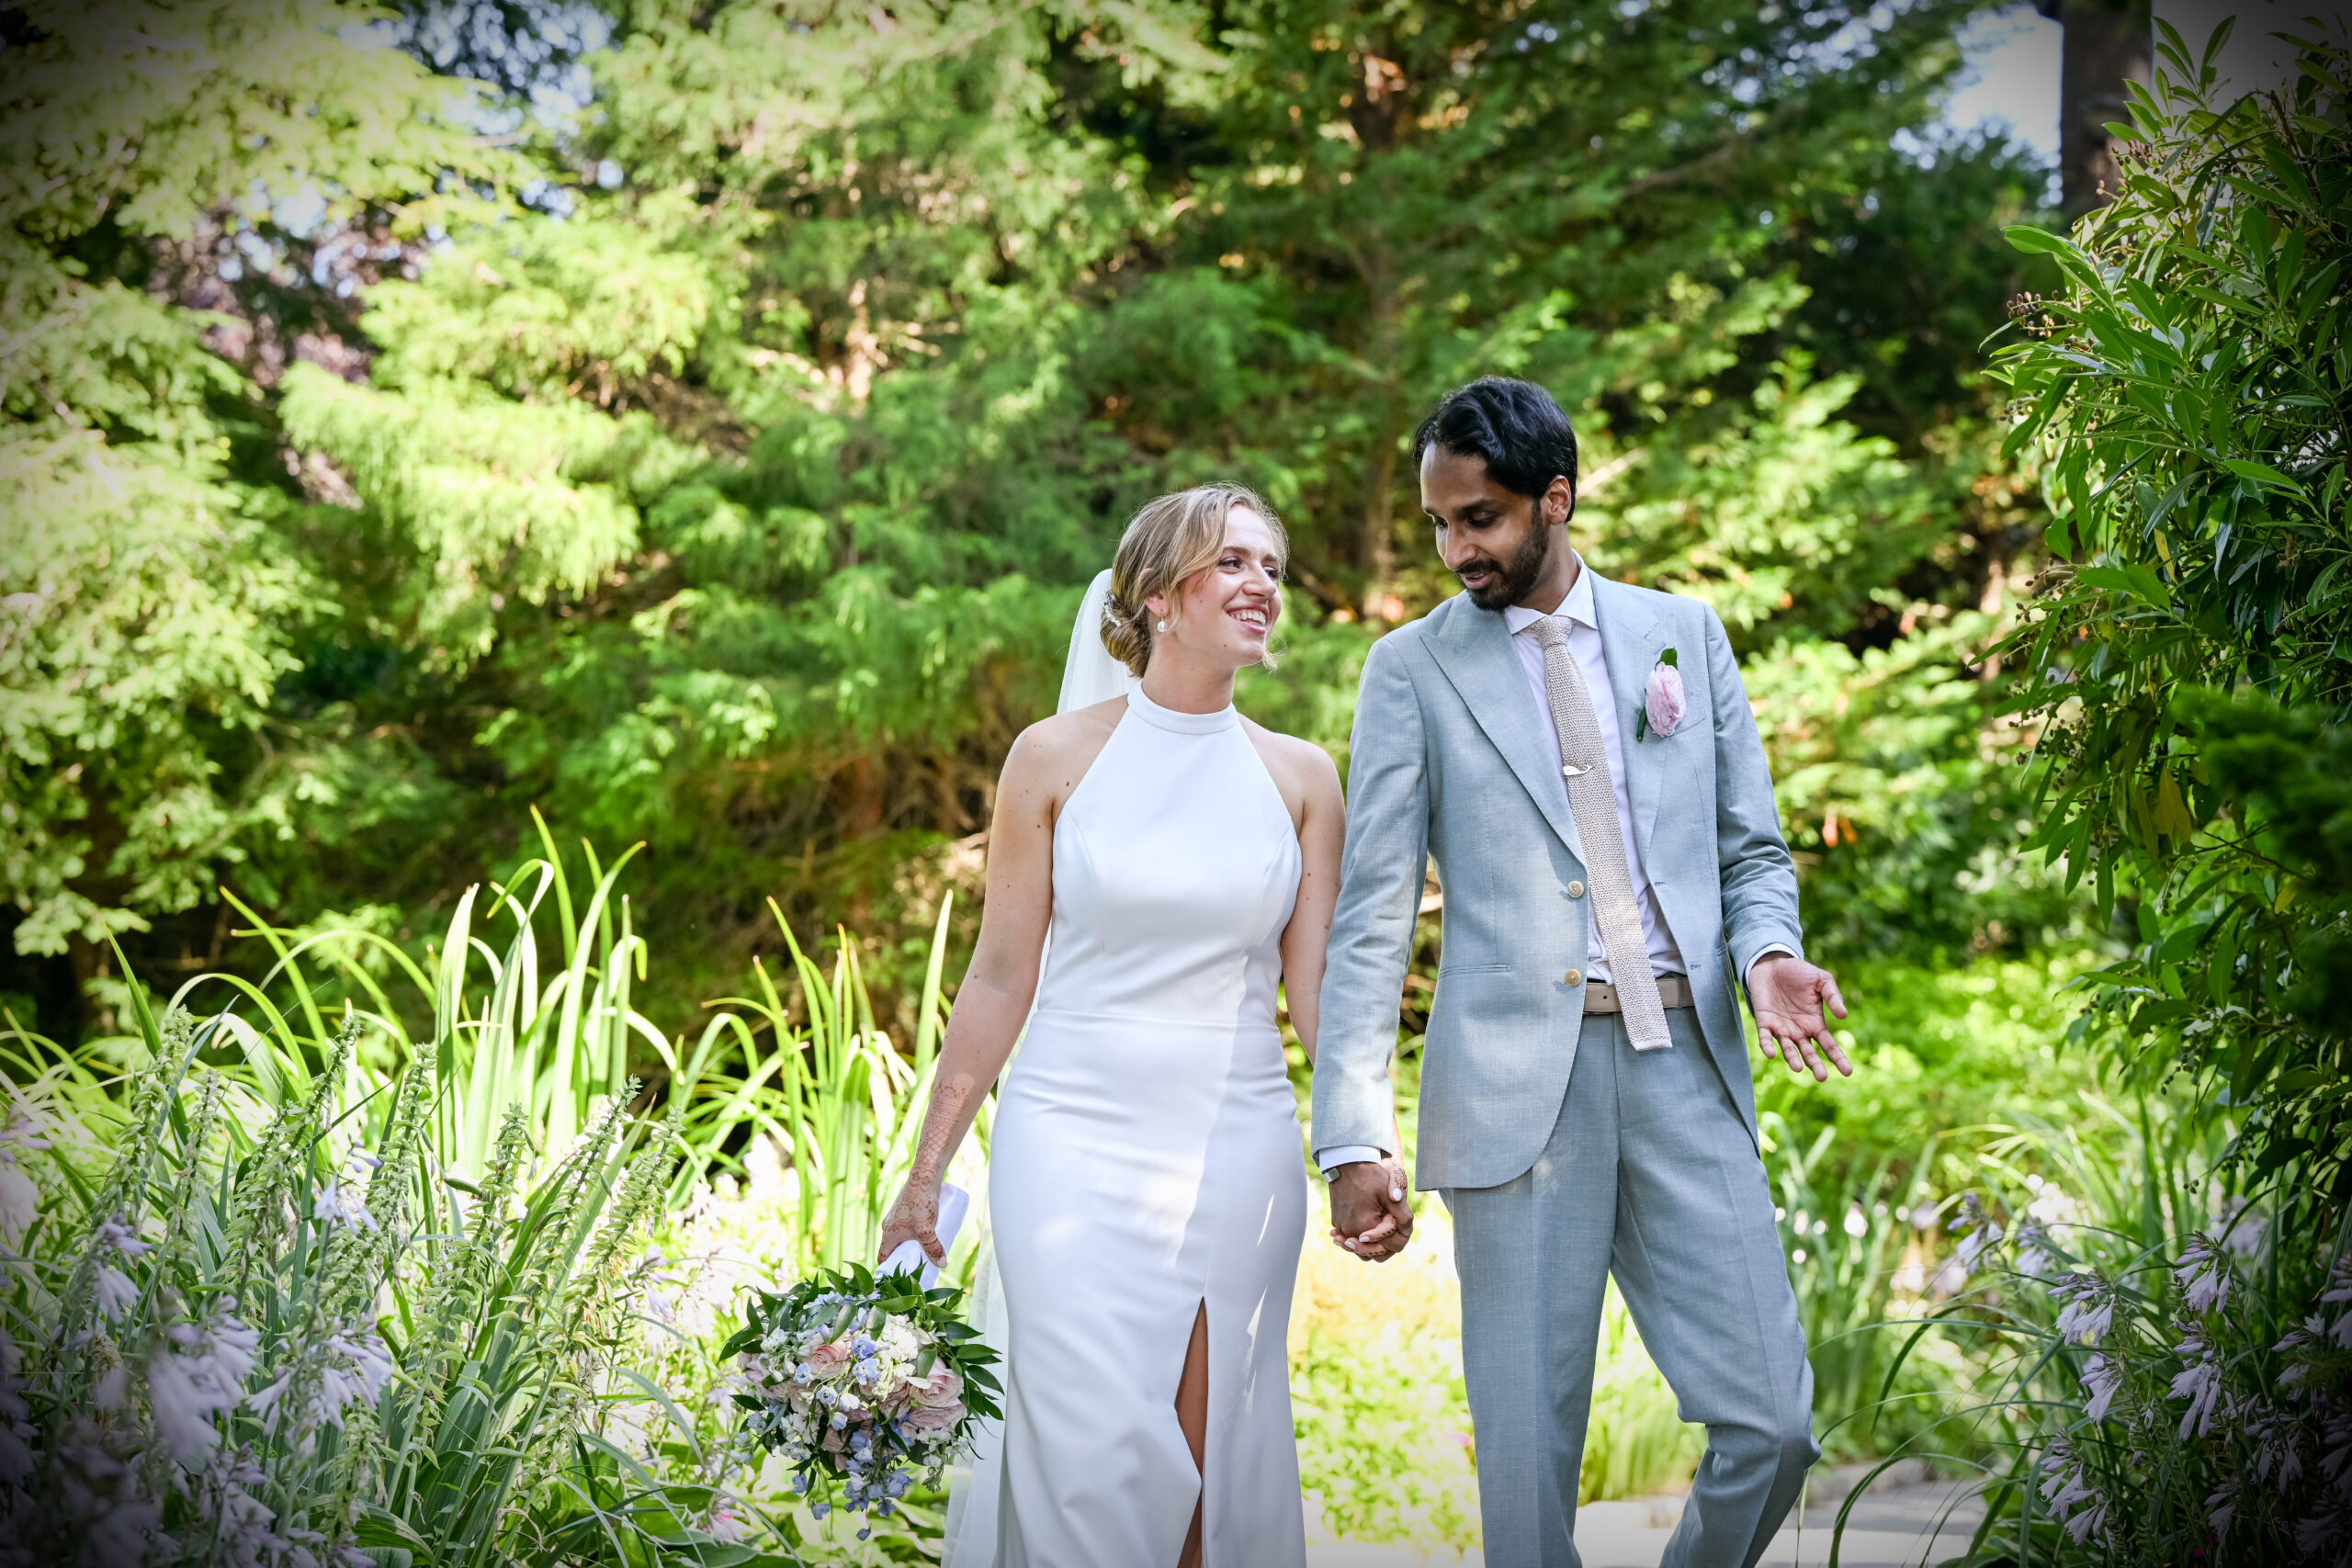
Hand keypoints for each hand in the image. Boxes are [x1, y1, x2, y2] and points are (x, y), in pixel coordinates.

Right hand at [876, 1176, 944, 1266]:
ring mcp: (898, 1216)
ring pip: (904, 1235)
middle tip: (920, 1265)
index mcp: (888, 1234)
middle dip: (906, 1257)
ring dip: (913, 1243)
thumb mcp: (928, 1231)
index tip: (901, 1276)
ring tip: (928, 1250)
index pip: (884, 1257)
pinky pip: (909, 1225)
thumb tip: (941, 1264)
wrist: (923, 1177)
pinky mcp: (907, 1208)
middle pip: (895, 1247)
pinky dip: (916, 1232)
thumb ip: (934, 1248)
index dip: (890, 1268)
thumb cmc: (921, 1204)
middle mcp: (889, 1225)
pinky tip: (929, 1232)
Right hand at [1327, 1156, 1413, 1261]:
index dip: (1396, 1235)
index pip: (1388, 1246)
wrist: (1346, 1162)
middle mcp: (1350, 1232)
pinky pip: (1350, 1239)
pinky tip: (1365, 1229)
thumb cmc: (1369, 1175)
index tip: (1396, 1221)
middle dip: (1385, 1245)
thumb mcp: (1389, 1191)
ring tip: (1379, 1235)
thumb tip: (1406, 1229)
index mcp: (1365, 1226)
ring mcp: (1342, 1228)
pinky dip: (1359, 1238)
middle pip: (1374, 1254)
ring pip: (1360, 1250)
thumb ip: (1401, 1213)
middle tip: (1391, 1233)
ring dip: (1371, 1245)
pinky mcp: (1337, 1223)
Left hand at [1749, 954, 1852, 1080]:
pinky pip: (1765, 1037)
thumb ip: (1833, 996)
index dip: (1838, 1058)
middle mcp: (1799, 1031)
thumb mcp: (1821, 980)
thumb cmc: (1799, 973)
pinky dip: (1767, 1045)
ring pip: (1788, 1049)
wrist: (1772, 964)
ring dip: (1792, 1059)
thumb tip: (1844, 1015)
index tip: (1848, 1072)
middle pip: (1809, 1053)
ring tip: (1798, 1068)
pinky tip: (1770, 1053)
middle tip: (1822, 1077)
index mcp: (1815, 1023)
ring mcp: (1781, 1028)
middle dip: (1816, 1065)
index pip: (1829, 1045)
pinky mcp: (1764, 1022)